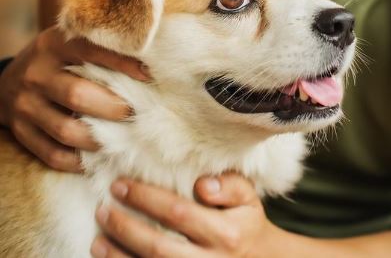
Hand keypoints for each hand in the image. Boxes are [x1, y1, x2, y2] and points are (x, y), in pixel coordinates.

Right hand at [0, 27, 147, 171]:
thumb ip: (98, 50)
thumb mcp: (69, 45)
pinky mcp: (19, 131)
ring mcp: (24, 104)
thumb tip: (146, 65)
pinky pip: (52, 154)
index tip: (148, 76)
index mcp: (52, 45)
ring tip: (121, 138)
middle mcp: (36, 74)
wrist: (5, 80)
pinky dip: (78, 161)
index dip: (122, 64)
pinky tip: (96, 158)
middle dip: (114, 108)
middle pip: (78, 95)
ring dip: (100, 140)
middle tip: (134, 112)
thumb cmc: (53, 62)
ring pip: (66, 131)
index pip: (90, 51)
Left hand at [91, 173, 278, 257]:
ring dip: (119, 257)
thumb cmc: (244, 221)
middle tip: (103, 209)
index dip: (145, 199)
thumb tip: (202, 185)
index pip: (178, 212)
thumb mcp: (248, 198)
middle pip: (158, 248)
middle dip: (124, 227)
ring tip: (98, 240)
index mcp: (225, 232)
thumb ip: (230, 186)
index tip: (120, 185)